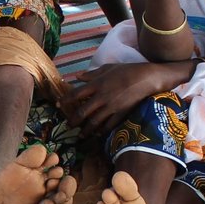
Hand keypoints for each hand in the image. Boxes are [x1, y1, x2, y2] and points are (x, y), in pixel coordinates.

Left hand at [59, 62, 176, 132]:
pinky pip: (108, 125)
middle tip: (68, 126)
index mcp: (96, 84)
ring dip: (86, 130)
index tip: (58, 105)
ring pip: (94, 122)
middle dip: (73, 121)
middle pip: (82, 112)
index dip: (65, 100)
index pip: (75, 94)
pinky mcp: (121, 113)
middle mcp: (101, 97)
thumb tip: (77, 76)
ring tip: (80, 135)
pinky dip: (102, 131)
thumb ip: (91, 74)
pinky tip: (97, 134)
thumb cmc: (127, 70)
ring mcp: (111, 107)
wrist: (146, 78)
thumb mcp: (108, 68)